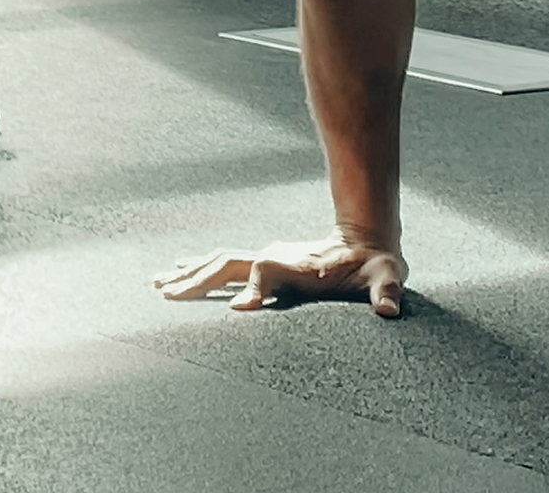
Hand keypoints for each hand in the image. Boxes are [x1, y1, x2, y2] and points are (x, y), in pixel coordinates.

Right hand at [154, 233, 406, 315]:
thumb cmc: (376, 264)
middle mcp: (274, 256)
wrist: (367, 238)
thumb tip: (390, 310)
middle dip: (195, 279)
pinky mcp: (266, 263)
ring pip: (218, 262)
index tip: (236, 310)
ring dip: (190, 273)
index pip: (262, 272)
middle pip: (224, 264)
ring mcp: (267, 258)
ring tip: (159, 283)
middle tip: (165, 293)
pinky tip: (181, 271)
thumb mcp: (387, 275)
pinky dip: (200, 269)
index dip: (252, 289)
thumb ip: (389, 291)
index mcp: (295, 262)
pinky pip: (224, 265)